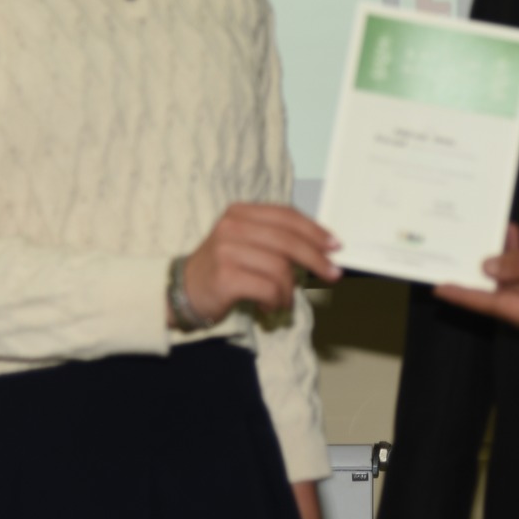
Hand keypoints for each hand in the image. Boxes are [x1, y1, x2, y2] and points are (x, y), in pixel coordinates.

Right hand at [178, 204, 339, 326]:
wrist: (184, 290)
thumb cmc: (223, 268)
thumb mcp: (246, 243)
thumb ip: (276, 240)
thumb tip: (321, 248)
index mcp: (240, 212)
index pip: (286, 216)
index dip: (314, 231)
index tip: (335, 246)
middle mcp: (232, 226)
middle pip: (288, 240)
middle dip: (316, 258)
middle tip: (332, 273)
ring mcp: (226, 250)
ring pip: (280, 268)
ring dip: (289, 290)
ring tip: (284, 301)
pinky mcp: (225, 276)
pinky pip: (268, 288)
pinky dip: (276, 301)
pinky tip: (270, 307)